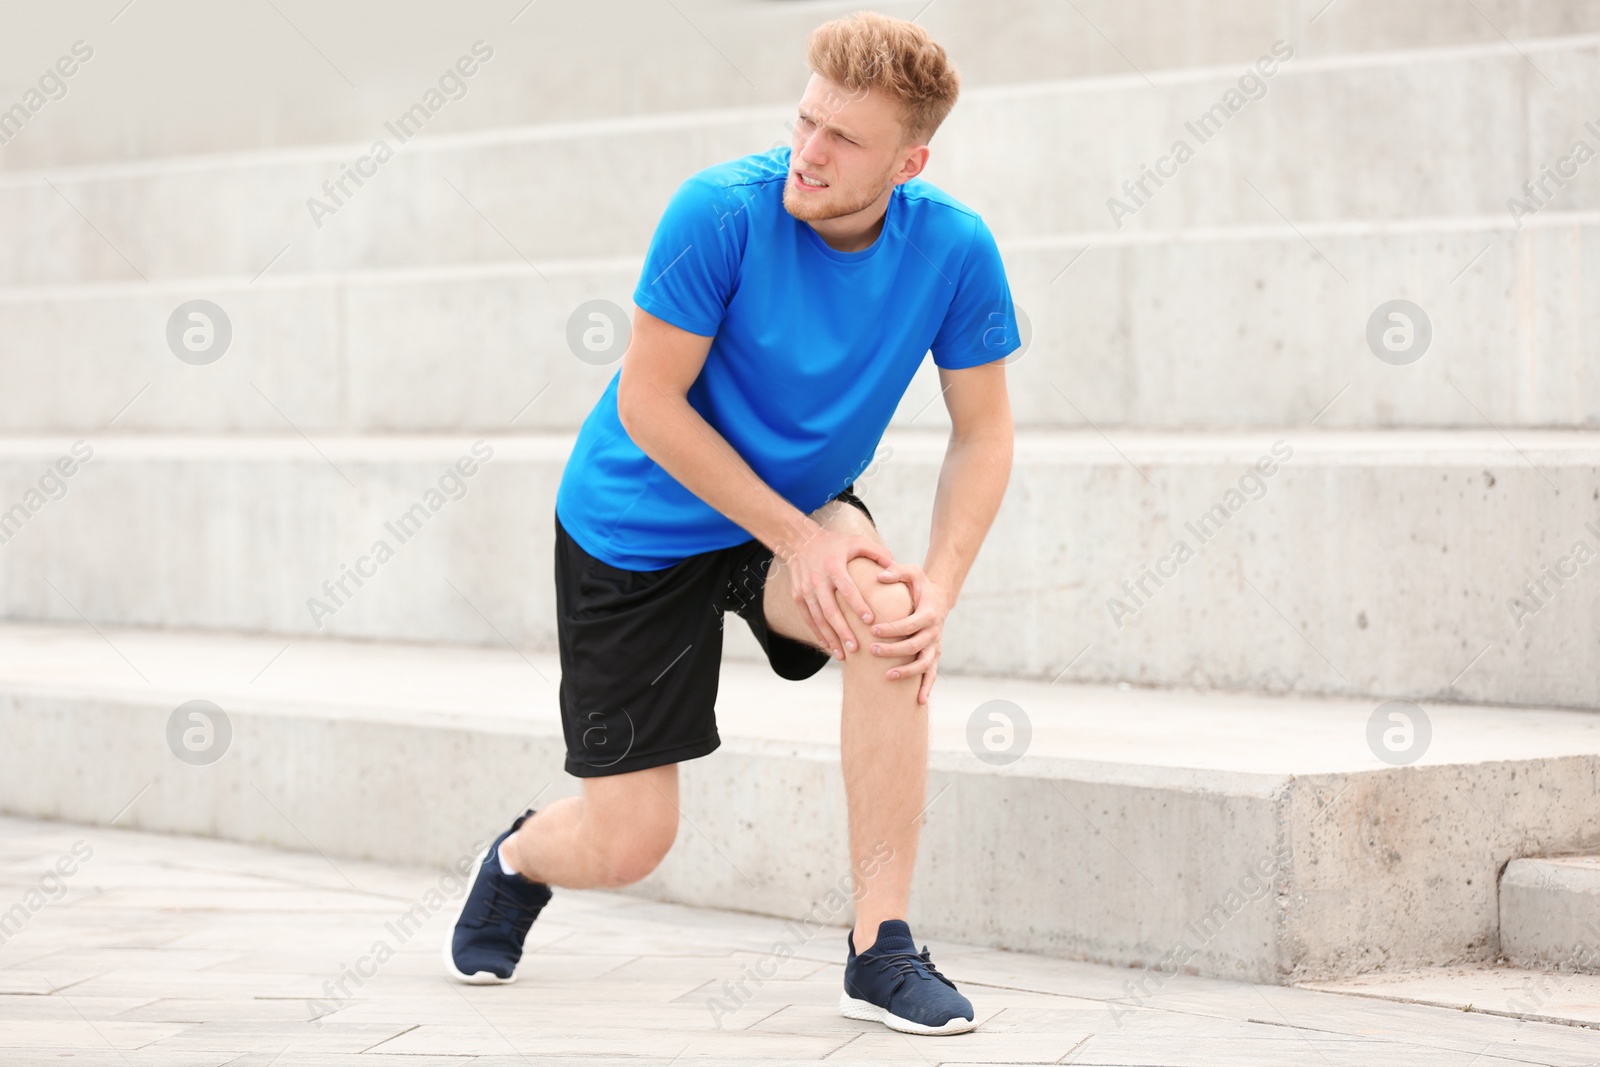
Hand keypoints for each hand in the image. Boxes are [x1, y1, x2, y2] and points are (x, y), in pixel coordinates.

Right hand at [785, 525, 895, 660]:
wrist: (799, 541)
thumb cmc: (834, 543)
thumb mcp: (855, 542)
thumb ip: (876, 552)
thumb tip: (895, 566)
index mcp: (833, 568)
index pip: (847, 589)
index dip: (858, 605)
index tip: (870, 621)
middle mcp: (817, 581)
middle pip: (830, 611)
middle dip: (842, 631)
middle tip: (856, 649)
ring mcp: (805, 590)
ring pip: (818, 619)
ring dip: (830, 638)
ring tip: (842, 655)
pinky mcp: (797, 596)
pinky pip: (808, 619)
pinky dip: (817, 633)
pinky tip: (828, 646)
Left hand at [868, 562, 948, 703]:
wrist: (939, 597)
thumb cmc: (920, 585)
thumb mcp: (911, 571)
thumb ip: (896, 571)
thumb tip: (879, 575)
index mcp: (929, 613)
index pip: (910, 624)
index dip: (892, 628)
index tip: (872, 629)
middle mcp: (934, 631)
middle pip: (914, 646)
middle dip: (893, 650)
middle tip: (871, 650)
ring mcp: (935, 645)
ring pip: (925, 664)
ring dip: (908, 673)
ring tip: (888, 677)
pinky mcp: (934, 654)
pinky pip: (932, 674)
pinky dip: (927, 687)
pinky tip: (918, 701)